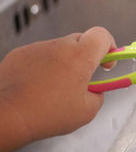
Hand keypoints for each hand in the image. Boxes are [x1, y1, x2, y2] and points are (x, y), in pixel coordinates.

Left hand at [0, 27, 115, 151]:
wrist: (7, 116)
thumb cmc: (44, 114)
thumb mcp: (87, 111)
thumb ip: (98, 95)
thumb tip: (96, 91)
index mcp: (81, 56)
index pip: (103, 35)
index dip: (110, 46)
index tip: (109, 61)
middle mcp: (60, 46)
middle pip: (82, 40)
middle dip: (86, 57)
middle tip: (84, 77)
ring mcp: (38, 48)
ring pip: (60, 49)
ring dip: (64, 63)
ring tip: (57, 88)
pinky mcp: (20, 53)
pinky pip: (40, 55)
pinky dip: (43, 67)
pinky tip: (39, 86)